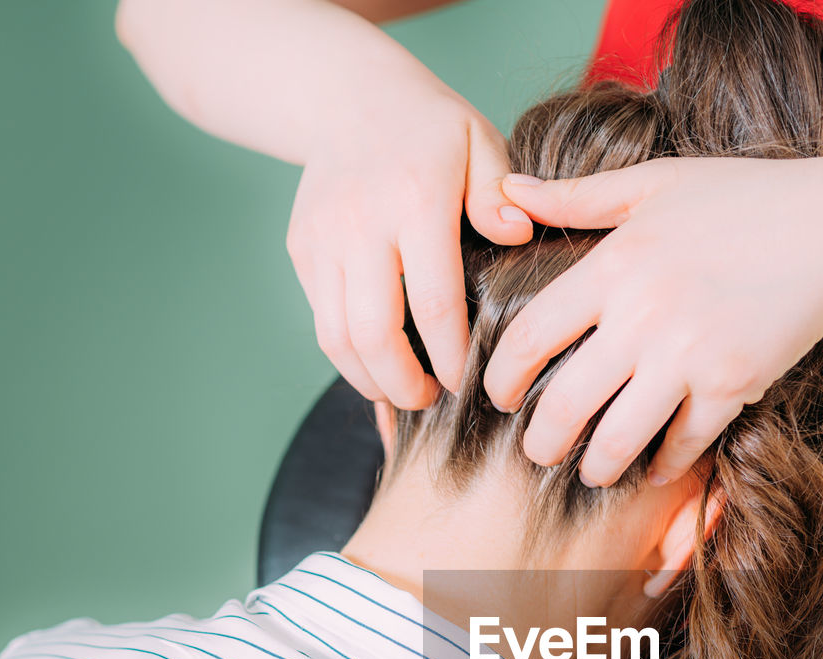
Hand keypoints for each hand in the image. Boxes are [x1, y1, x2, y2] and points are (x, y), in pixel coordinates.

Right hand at [287, 63, 533, 407]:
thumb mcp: (479, 143)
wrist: (346, 95)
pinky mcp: (302, 251)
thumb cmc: (431, 130)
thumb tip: (520, 237)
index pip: (433, 303)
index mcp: (414, 198)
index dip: (452, 358)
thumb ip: (500, 196)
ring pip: (338, 340)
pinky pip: (323, 323)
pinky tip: (382, 369)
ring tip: (406, 393)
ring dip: (372, 382)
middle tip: (433, 400)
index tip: (469, 384)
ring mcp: (322, 239)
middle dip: (406, 386)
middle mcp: (359, 222)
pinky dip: (351, 359)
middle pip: (374, 335)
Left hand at [482, 156, 822, 486]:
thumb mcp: (654, 183)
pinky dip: (665, 465)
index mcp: (614, 265)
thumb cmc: (741, 200)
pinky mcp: (731, 385)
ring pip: (619, 438)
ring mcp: (688, 356)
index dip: (503, 378)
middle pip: (566, 403)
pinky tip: (654, 469)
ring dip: (596, 466)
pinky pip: (683, 444)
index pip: (530, 337)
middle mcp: (643, 316)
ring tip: (591, 471)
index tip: (500, 397)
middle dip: (542, 440)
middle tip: (537, 451)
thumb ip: (577, 196)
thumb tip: (509, 193)